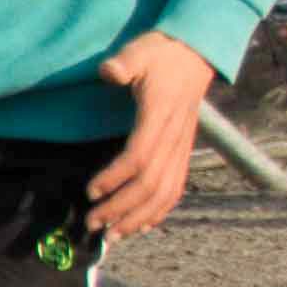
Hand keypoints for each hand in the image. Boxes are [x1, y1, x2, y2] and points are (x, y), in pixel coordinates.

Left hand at [85, 32, 213, 237]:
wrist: (196, 54)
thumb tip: (109, 71)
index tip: (90, 190)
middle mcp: (175, 137)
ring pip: (166, 192)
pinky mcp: (183, 152)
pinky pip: (176, 188)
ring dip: (139, 217)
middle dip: (122, 208)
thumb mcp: (141, 51)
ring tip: (113, 234)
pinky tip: (141, 225)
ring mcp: (182, 147)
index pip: (140, 155)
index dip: (116, 177)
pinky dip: (159, 211)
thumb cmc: (162, 53)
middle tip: (92, 222)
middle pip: (152, 183)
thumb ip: (126, 63)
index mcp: (161, 115)